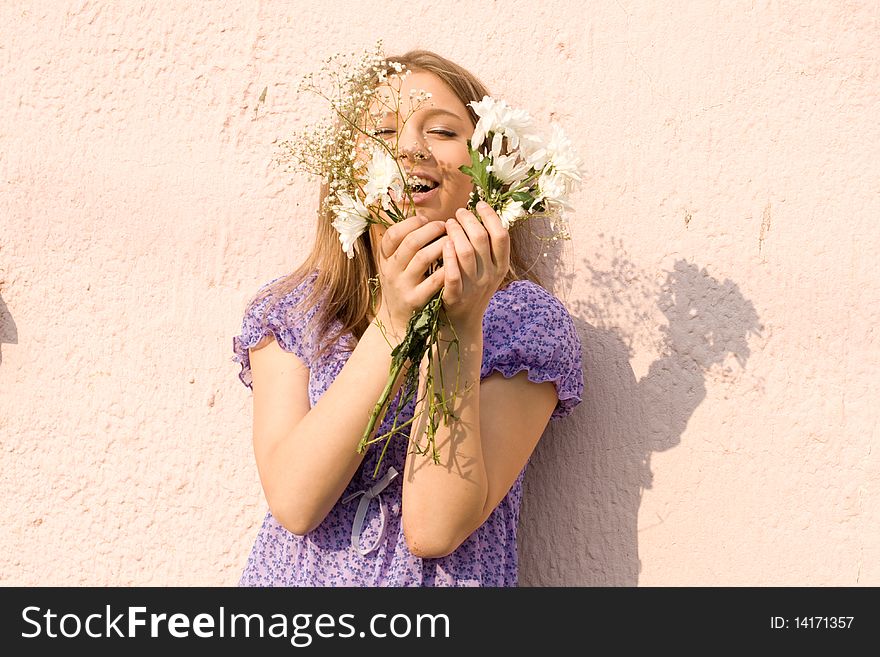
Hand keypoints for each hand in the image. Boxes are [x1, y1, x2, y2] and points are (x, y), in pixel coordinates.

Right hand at [375, 214, 447, 334]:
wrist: (398, 322)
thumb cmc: (403, 286)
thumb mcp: (395, 266)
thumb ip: (403, 245)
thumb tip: (421, 217)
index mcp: (385, 260)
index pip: (393, 234)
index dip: (411, 223)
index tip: (425, 220)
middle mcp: (391, 271)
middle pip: (410, 242)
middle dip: (431, 230)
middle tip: (445, 226)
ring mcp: (403, 286)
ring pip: (423, 258)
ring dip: (441, 245)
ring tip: (453, 240)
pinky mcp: (417, 300)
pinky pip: (435, 280)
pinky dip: (448, 268)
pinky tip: (457, 262)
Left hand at [442, 201, 510, 327]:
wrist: (463, 322)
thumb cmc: (473, 288)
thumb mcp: (488, 269)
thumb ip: (488, 246)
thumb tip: (483, 213)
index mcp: (500, 267)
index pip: (501, 235)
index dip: (491, 216)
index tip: (479, 204)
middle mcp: (489, 276)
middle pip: (481, 239)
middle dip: (468, 220)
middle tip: (458, 213)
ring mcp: (473, 287)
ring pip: (466, 252)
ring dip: (455, 233)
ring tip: (448, 224)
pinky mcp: (456, 297)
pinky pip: (453, 275)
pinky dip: (448, 257)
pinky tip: (443, 243)